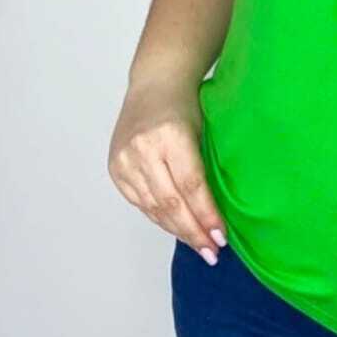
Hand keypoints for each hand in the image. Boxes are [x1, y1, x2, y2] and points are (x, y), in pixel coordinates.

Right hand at [107, 79, 227, 263]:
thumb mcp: (203, 130)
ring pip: (153, 207)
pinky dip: (159, 218)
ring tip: (199, 246)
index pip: (190, 185)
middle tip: (212, 251)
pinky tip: (177, 228)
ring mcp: (125, 160)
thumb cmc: (187, 106)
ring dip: (177, 230)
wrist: (154, 85)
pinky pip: (140, 203)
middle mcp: (143, 148)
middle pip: (170, 201)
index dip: (206, 214)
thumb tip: (215, 214)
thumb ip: (204, 168)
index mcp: (169, 135)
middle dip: (193, 231)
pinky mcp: (115, 169)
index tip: (221, 236)